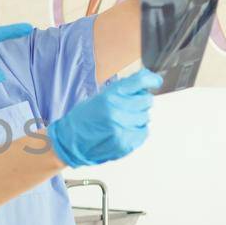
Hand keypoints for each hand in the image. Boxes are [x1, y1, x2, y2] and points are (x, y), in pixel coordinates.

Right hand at [47, 69, 162, 166]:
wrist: (70, 142)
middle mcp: (116, 111)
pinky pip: (143, 132)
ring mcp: (122, 129)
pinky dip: (137, 130)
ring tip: (123, 120)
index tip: (155, 81)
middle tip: (130, 105)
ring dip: (138, 117)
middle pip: (146, 100)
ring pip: (146, 117)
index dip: (151, 80)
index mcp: (109, 97)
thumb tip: (144, 82)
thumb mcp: (99, 97)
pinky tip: (124, 130)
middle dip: (141, 101)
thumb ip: (121, 90)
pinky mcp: (125, 144)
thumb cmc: (82, 119)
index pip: (139, 82)